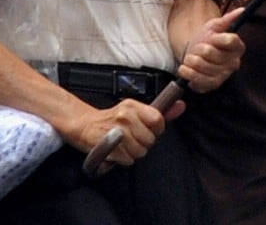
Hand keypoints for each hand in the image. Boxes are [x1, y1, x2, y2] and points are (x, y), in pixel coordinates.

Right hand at [67, 97, 183, 166]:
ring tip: (123, 145)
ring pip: (140, 152)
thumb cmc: (112, 119)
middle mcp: (125, 116)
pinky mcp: (108, 146)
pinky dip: (123, 159)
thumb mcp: (135, 111)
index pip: (158, 120)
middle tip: (131, 139)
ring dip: (133, 153)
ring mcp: (116, 131)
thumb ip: (160, 112)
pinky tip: (116, 151)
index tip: (147, 130)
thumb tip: (182, 105)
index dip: (156, 130)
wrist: (83, 124)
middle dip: (143, 143)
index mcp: (133, 106)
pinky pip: (128, 160)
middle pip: (150, 140)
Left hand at [178, 7, 244, 92]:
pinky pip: (196, 78)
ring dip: (190, 59)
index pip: (230, 40)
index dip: (217, 38)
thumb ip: (228, 19)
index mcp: (238, 47)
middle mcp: (234, 63)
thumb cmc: (207, 41)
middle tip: (197, 48)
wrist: (196, 56)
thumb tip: (241, 10)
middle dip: (198, 48)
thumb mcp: (215, 27)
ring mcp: (223, 75)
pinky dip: (186, 71)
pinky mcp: (212, 85)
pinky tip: (186, 68)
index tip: (211, 37)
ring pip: (200, 64)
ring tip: (191, 58)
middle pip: (210, 52)